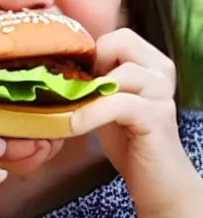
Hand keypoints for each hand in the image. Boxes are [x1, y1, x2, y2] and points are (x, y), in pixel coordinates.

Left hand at [70, 28, 201, 217]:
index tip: (77, 79)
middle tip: (77, 93)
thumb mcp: (105, 100)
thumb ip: (93, 80)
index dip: (91, 54)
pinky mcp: (158, 114)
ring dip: (87, 94)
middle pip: (118, 42)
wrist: (156, 181)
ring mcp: (162, 91)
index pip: (116, 36)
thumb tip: (56, 64)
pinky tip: (75, 126)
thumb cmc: (127, 139)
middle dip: (91, 67)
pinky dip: (91, 114)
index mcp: (150, 62)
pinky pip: (117, 103)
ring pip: (116, 74)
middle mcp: (160, 70)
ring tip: (71, 112)